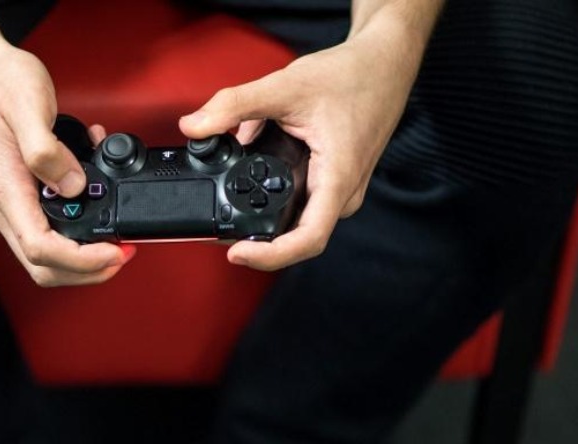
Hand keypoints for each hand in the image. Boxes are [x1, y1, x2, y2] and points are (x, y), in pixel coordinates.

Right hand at [0, 45, 135, 286]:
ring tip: (114, 234)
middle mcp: (5, 204)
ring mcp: (10, 201)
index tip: (114, 252)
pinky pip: (47, 224)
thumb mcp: (28, 105)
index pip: (41, 249)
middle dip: (86, 270)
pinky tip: (94, 196)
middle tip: (122, 254)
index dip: (81, 261)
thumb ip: (48, 149)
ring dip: (82, 253)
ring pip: (46, 252)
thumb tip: (73, 184)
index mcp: (6, 190)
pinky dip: (76, 222)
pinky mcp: (19, 192)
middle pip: (43, 265)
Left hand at [179, 5, 437, 270]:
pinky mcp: (332, 180)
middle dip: (253, 229)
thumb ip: (234, 106)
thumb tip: (193, 126)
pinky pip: (299, 195)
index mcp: (338, 179)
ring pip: (293, 213)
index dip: (270, 256)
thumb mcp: (285, 86)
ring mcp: (338, 189)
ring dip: (262, 200)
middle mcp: (342, 193)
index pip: (307, 240)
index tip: (237, 253)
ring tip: (234, 177)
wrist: (384, 63)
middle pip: (294, 233)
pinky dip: (272, 182)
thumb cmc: (351, 75)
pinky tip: (257, 158)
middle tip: (216, 219)